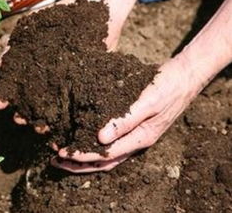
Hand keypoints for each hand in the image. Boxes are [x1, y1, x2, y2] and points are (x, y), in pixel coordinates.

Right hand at [0, 0, 122, 129]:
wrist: (94, 9)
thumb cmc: (60, 17)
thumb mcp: (33, 27)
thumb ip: (16, 44)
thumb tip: (0, 64)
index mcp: (30, 67)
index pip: (13, 87)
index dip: (4, 97)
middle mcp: (45, 79)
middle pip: (31, 103)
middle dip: (24, 114)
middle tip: (20, 120)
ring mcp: (65, 84)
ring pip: (51, 108)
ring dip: (44, 120)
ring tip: (41, 128)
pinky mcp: (85, 86)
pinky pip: (75, 105)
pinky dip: (69, 117)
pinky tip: (64, 126)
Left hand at [52, 55, 202, 172]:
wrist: (184, 76)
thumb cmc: (167, 87)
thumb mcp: (147, 102)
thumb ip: (125, 120)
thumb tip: (100, 139)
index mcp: (140, 138)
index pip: (106, 155)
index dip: (82, 156)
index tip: (62, 152)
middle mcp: (136, 141)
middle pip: (104, 161)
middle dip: (79, 163)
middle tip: (54, 158)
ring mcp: (135, 135)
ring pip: (106, 154)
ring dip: (84, 156)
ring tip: (62, 153)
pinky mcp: (132, 125)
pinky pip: (111, 141)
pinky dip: (93, 143)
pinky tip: (80, 136)